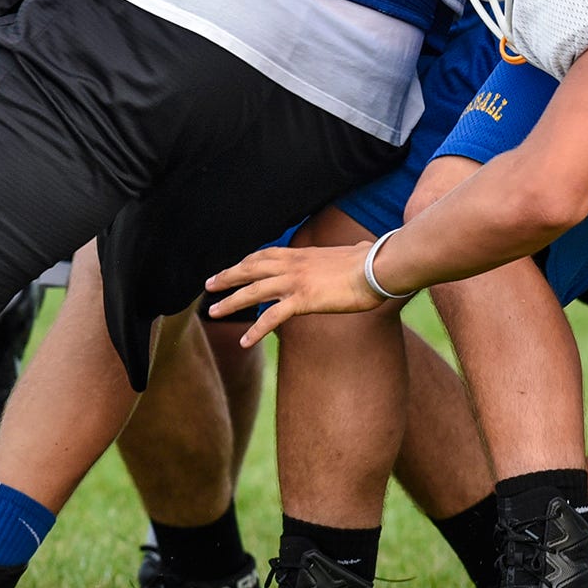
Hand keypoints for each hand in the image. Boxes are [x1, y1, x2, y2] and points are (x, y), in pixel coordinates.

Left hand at [204, 243, 381, 346]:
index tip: (233, 268)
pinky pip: (271, 317)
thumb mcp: (356, 250)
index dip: (246, 262)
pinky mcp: (302, 300)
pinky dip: (255, 329)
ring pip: (253, 292)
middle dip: (227, 277)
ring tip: (213, 312)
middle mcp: (293, 264)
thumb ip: (352, 249)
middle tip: (209, 285)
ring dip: (230, 302)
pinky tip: (244, 341)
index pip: (265, 255)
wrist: (378, 267)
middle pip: (250, 269)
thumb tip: (364, 246)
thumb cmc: (373, 259)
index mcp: (302, 253)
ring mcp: (295, 281)